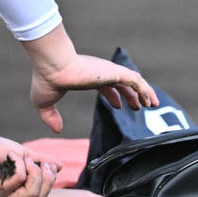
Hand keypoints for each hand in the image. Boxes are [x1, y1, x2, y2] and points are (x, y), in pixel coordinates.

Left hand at [0, 128, 62, 196]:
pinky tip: (9, 155)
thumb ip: (40, 161)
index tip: (48, 163)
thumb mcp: (23, 156)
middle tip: (39, 161)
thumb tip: (59, 166)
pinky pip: (19, 179)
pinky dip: (18, 163)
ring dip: (32, 171)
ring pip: (32, 193)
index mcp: (17, 196)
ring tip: (23, 157)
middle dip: (46, 178)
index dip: (50, 180)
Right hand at [23, 25, 155, 132]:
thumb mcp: (45, 103)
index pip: (105, 85)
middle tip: (137, 107)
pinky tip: (149, 100)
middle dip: (131, 96)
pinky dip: (145, 89)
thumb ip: (50, 116)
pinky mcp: (114, 72)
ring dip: (143, 92)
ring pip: (133, 81)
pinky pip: (136, 80)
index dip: (113, 96)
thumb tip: (57, 129)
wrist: (52, 67)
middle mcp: (100, 72)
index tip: (119, 106)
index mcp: (87, 77)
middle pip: (121, 83)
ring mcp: (108, 71)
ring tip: (152, 104)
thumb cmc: (46, 80)